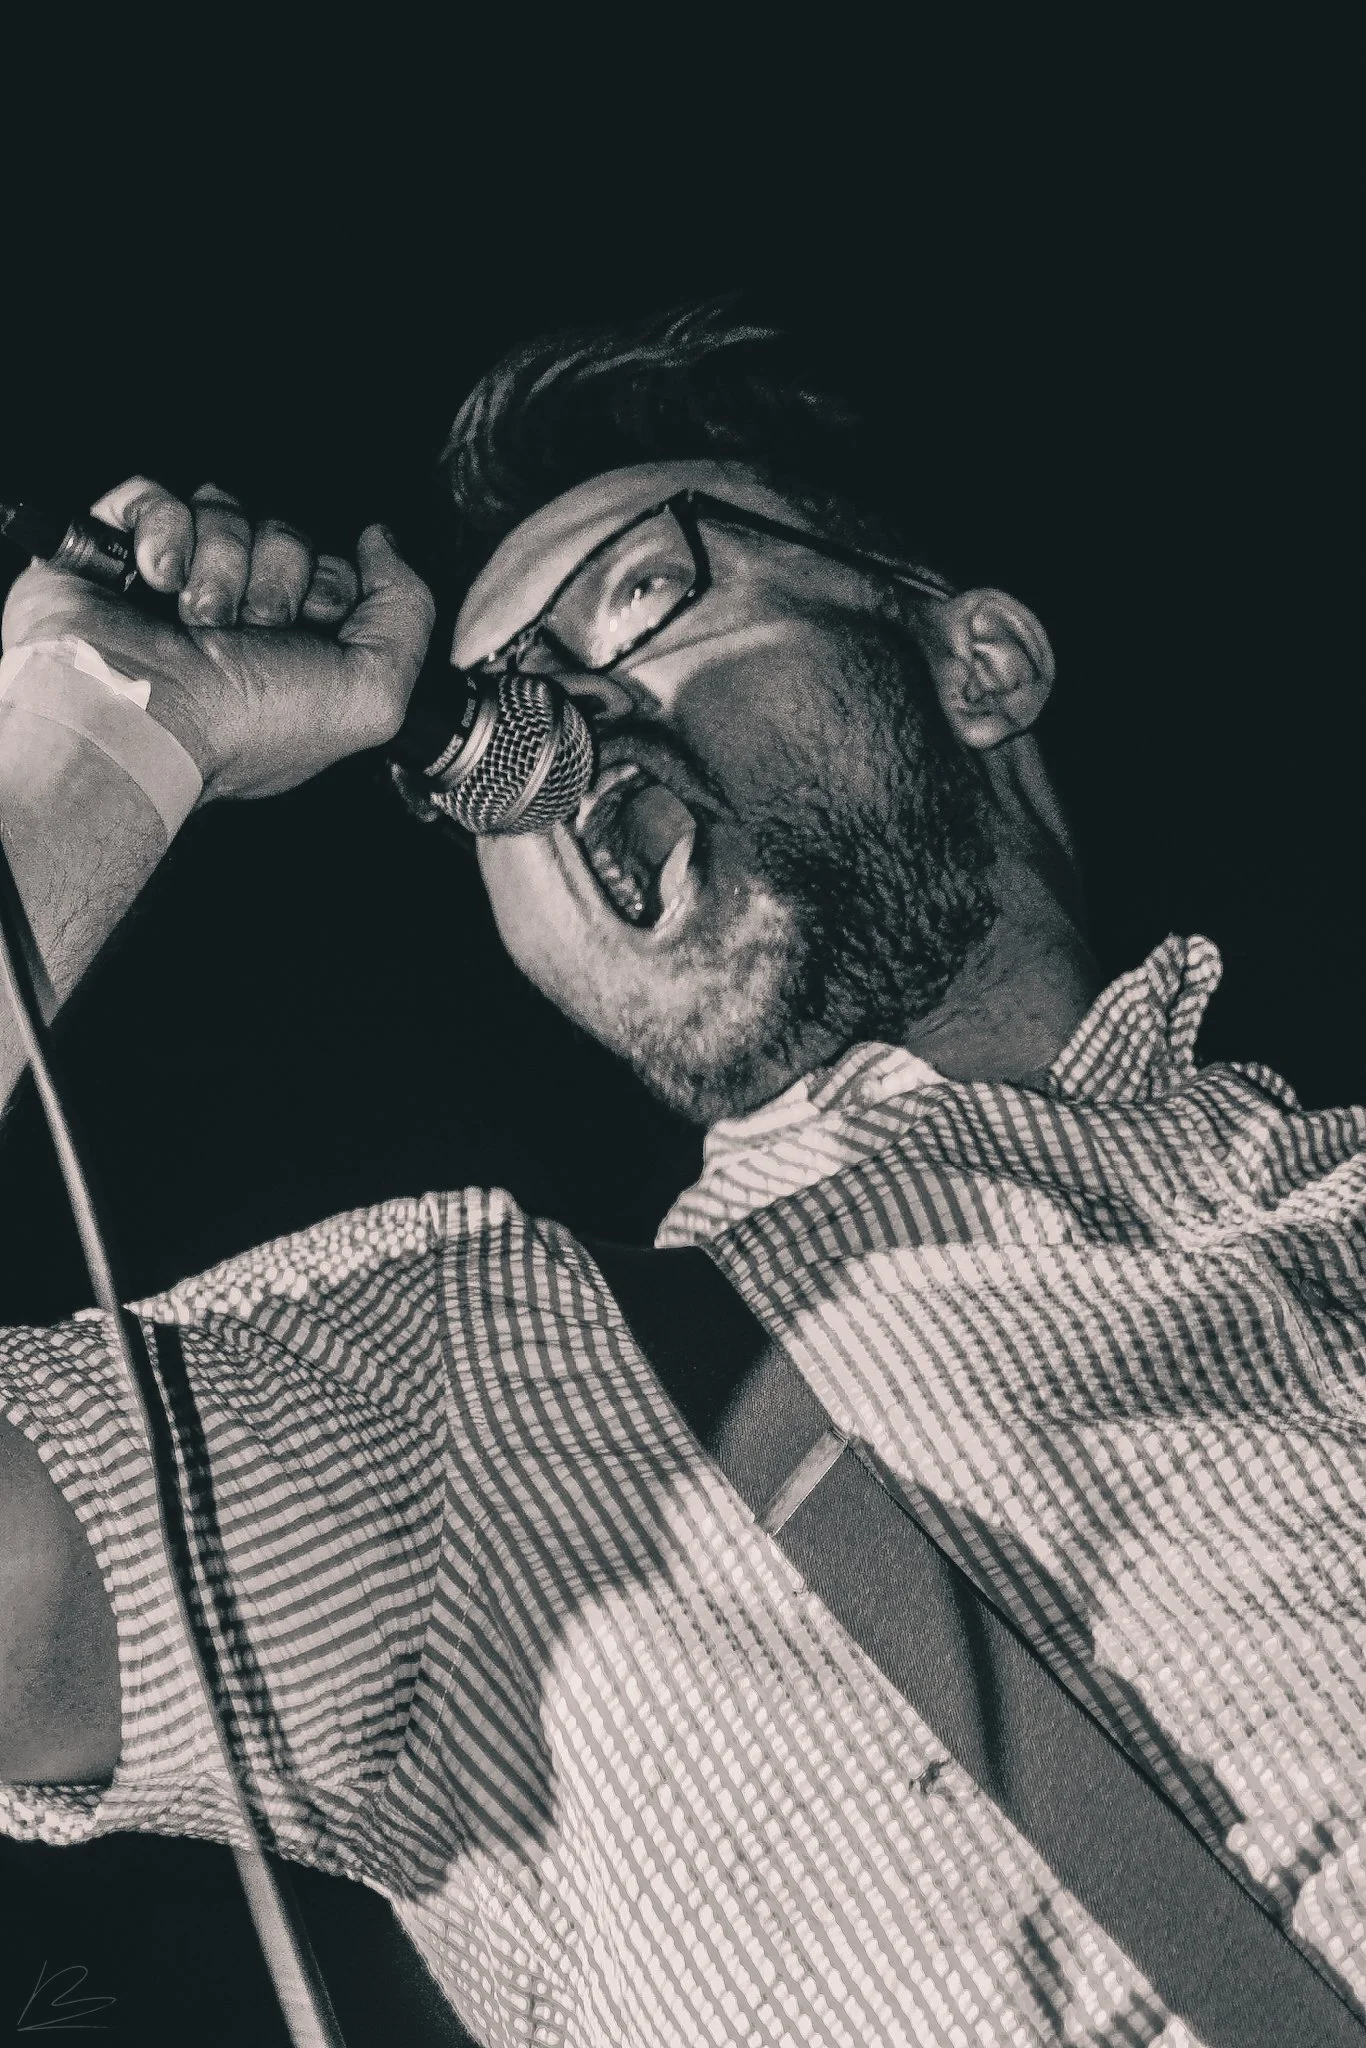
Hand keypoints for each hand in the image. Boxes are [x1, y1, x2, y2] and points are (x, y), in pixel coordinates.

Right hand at [1, 478, 435, 800]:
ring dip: (219, 564)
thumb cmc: (248, 725)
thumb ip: (407, 614)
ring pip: (223, 509)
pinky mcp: (115, 552)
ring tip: (197, 620)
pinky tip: (157, 581)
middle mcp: (236, 617)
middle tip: (248, 631)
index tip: (308, 633)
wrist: (141, 718)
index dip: (329, 592)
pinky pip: (155, 495)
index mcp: (294, 653)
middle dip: (275, 580)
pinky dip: (162, 532)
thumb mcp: (372, 695)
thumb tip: (383, 542)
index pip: (334, 571)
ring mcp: (174, 582)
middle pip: (284, 535)